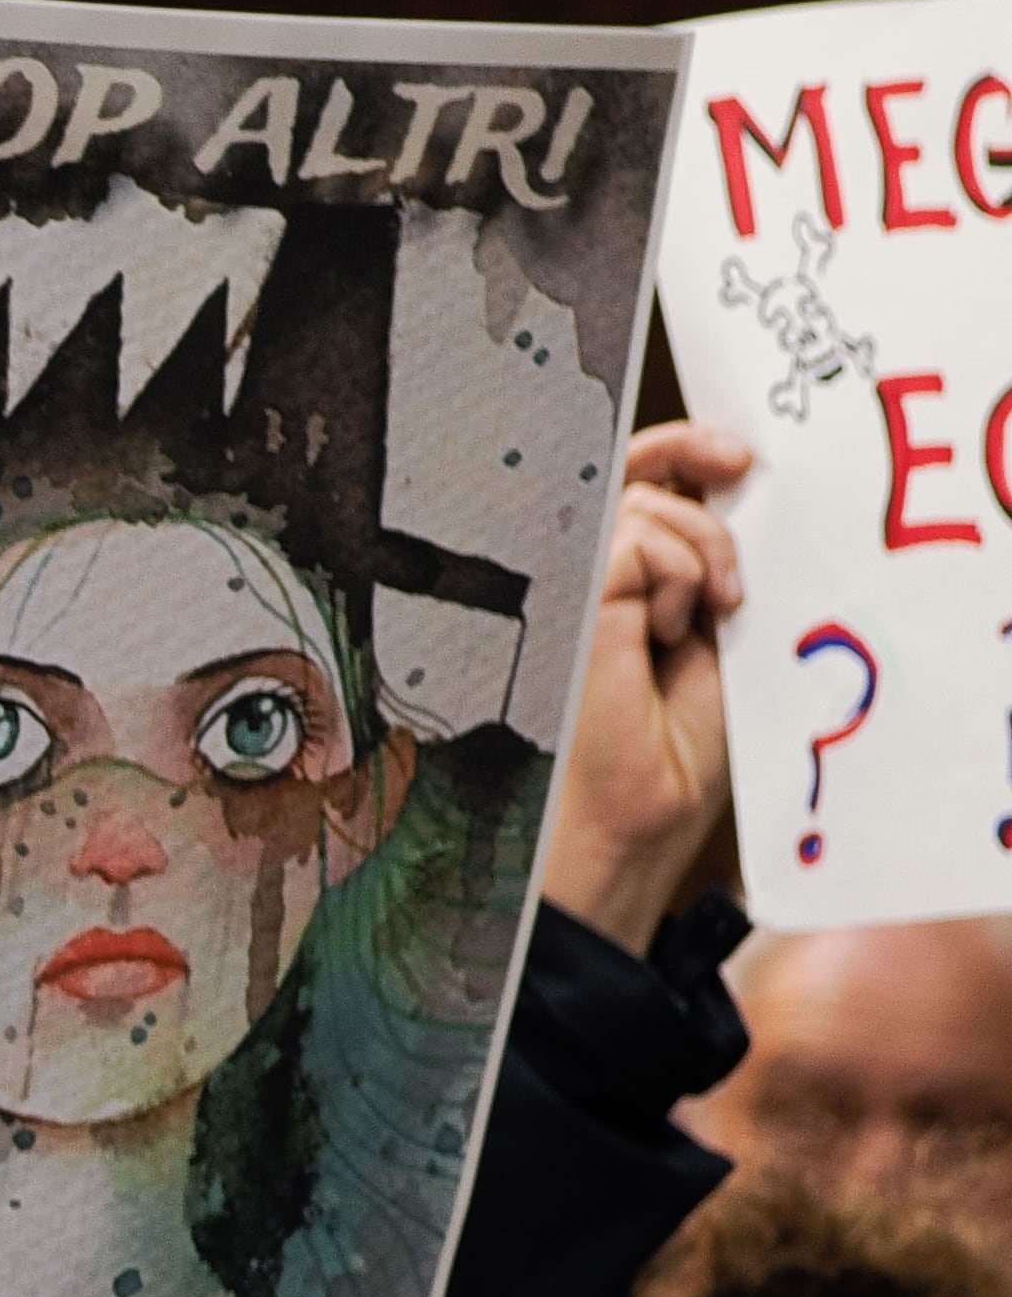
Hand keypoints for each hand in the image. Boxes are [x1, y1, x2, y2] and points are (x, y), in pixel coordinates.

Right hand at [540, 418, 748, 954]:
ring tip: (697, 623)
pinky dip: (673, 579)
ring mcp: (559, 598)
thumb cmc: (653, 776)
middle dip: (689, 455)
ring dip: (698, 551)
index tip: (734, 457)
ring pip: (639, 509)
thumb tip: (722, 501)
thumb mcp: (702, 657)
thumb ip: (695, 583)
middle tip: (737, 466)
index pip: (631, 495)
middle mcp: (573, 591)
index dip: (680, 456)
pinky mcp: (558, 612)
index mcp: (607, 599)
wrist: (613, 841)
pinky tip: (669, 633)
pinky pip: (633, 546)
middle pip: (624, 475)